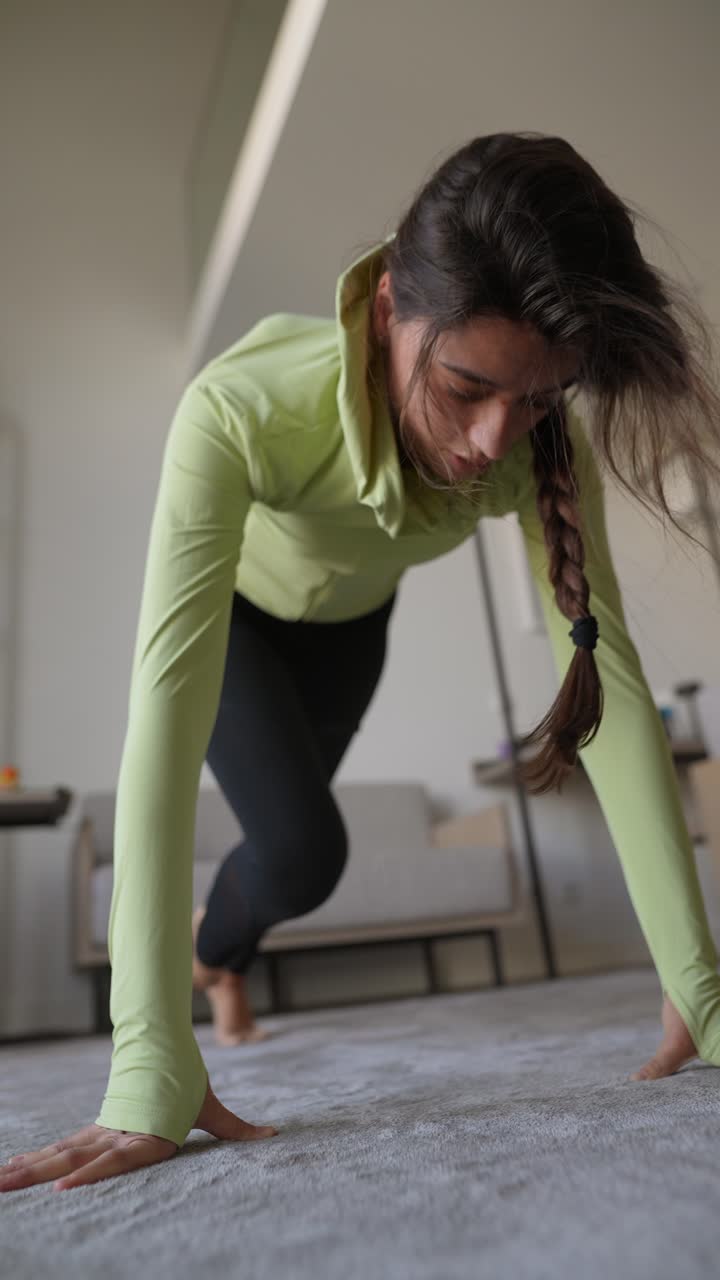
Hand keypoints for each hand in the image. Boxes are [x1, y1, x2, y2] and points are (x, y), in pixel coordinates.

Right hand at [0, 1078, 277, 1191]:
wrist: (163, 1044)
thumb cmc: (188, 1082)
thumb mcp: (212, 1108)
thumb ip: (238, 1128)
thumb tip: (273, 1136)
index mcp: (146, 1134)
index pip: (115, 1158)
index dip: (89, 1175)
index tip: (62, 1189)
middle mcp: (118, 1134)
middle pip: (74, 1157)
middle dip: (40, 1174)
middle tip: (5, 1184)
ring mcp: (102, 1131)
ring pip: (60, 1152)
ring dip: (30, 1166)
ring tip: (0, 1180)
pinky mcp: (95, 1129)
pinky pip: (62, 1147)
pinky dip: (37, 1158)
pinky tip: (12, 1168)